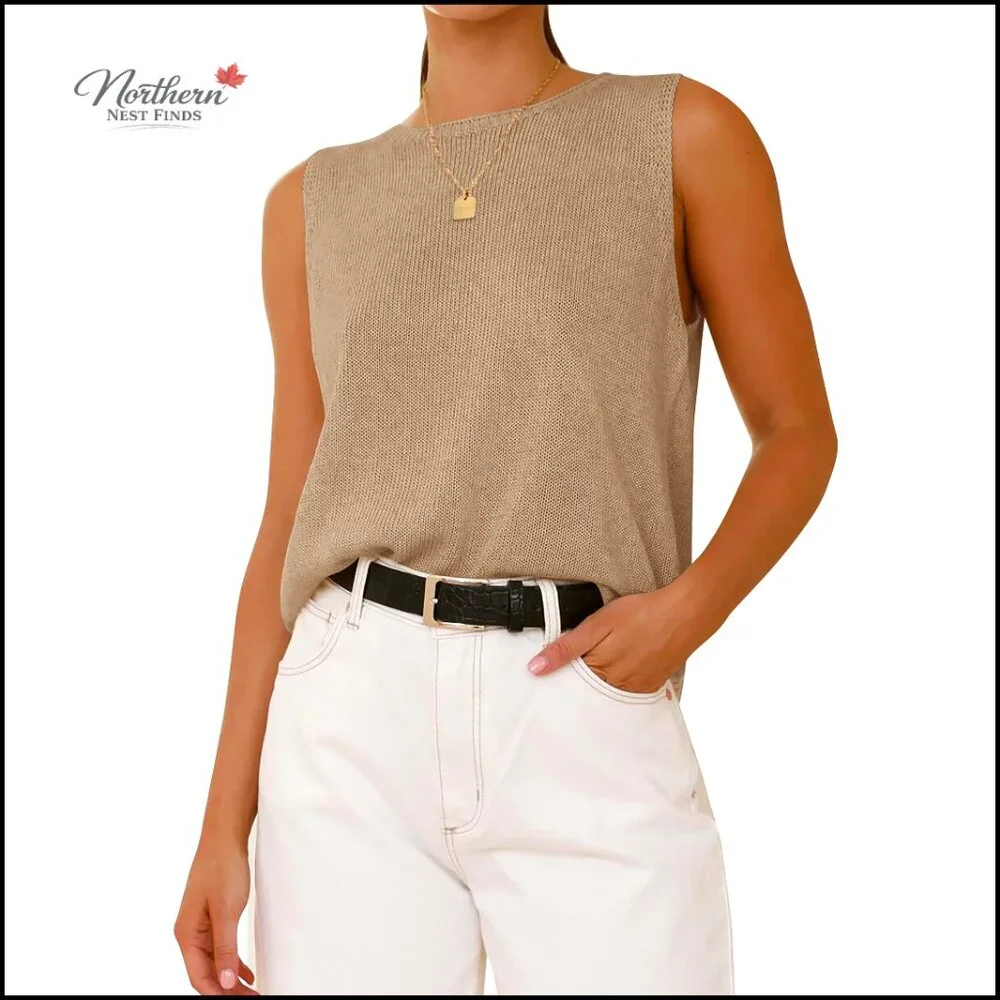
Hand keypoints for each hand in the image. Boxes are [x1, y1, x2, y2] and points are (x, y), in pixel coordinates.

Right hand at [175, 844, 257, 994]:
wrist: (224, 838)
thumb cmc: (222, 868)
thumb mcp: (226, 911)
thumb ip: (225, 948)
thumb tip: (224, 982)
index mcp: (187, 934)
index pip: (199, 976)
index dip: (218, 994)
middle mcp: (189, 933)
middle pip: (207, 973)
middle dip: (227, 990)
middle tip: (252, 998)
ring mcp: (200, 926)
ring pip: (214, 962)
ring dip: (231, 979)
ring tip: (251, 992)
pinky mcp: (211, 918)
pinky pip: (220, 949)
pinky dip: (232, 962)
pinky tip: (245, 974)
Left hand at [526, 582, 709, 694]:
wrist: (686, 614)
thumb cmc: (642, 613)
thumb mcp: (597, 624)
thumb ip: (566, 648)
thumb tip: (535, 669)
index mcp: (600, 670)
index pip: (570, 683)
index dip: (561, 675)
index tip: (551, 674)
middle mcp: (617, 686)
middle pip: (589, 690)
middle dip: (581, 682)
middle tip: (582, 664)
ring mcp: (636, 687)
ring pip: (609, 692)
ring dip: (602, 682)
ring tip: (608, 659)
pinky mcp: (652, 685)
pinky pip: (629, 691)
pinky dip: (622, 682)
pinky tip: (625, 664)